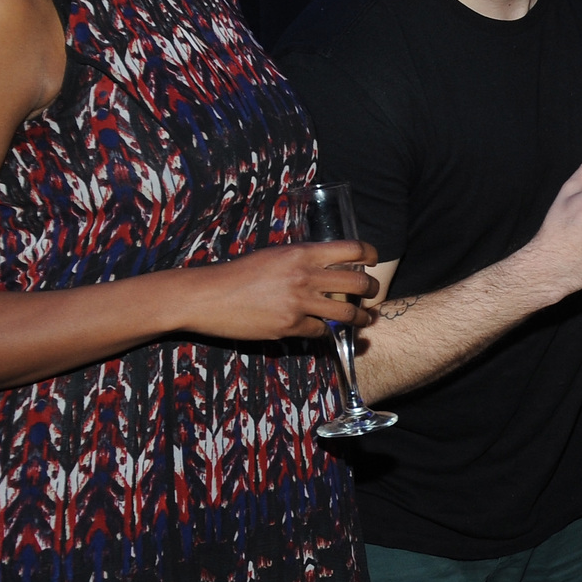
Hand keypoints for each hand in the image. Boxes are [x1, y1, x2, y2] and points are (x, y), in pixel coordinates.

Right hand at [175, 241, 378, 339]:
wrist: (207, 296)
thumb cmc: (237, 274)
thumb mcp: (273, 256)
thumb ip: (301, 259)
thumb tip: (326, 266)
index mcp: (301, 253)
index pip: (352, 249)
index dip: (370, 255)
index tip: (373, 261)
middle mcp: (305, 276)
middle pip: (358, 283)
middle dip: (372, 290)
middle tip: (373, 294)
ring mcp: (299, 303)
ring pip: (347, 313)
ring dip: (360, 318)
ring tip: (364, 320)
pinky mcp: (290, 326)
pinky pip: (321, 332)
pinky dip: (324, 332)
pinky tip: (323, 331)